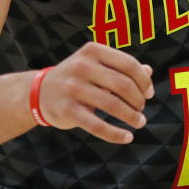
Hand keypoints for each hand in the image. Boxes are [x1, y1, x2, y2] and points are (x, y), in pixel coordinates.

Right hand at [39, 42, 154, 142]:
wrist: (39, 92)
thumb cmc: (77, 77)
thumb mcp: (96, 65)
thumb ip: (121, 67)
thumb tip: (149, 72)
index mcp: (93, 50)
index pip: (128, 64)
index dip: (143, 81)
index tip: (149, 94)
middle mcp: (82, 66)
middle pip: (123, 84)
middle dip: (138, 100)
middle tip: (141, 109)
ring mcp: (73, 88)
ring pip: (112, 105)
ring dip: (131, 116)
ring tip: (139, 122)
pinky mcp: (67, 110)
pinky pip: (97, 125)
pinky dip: (115, 134)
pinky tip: (127, 137)